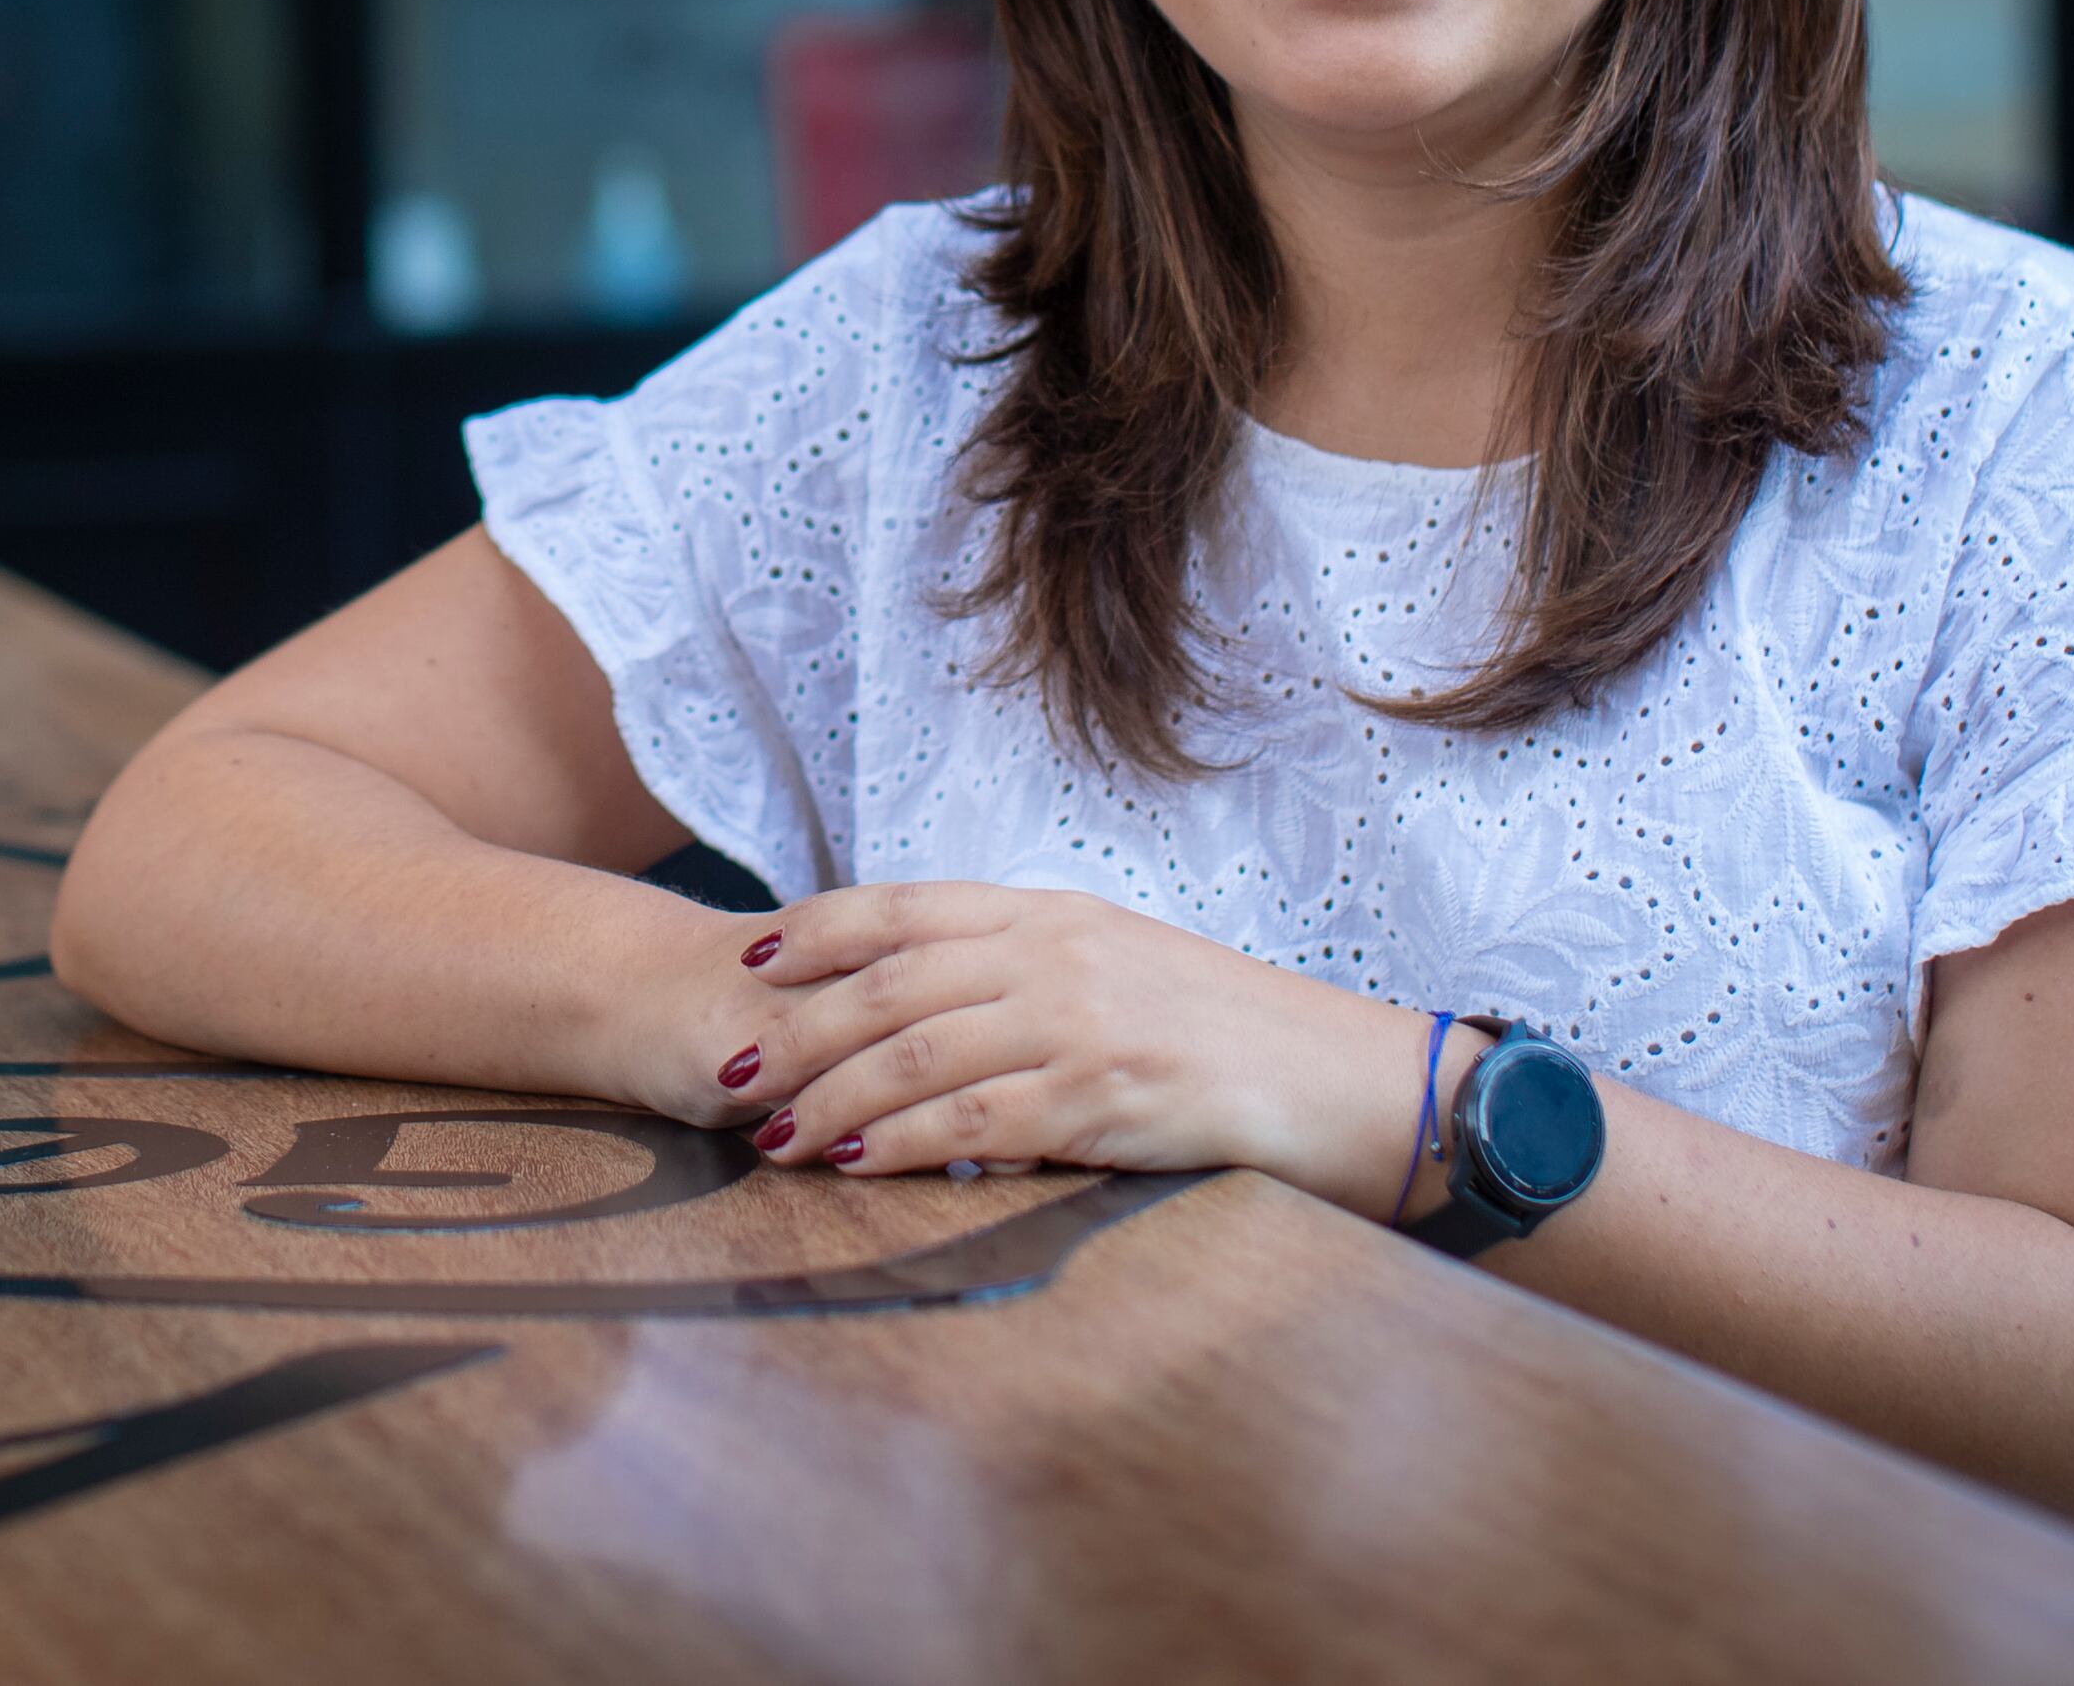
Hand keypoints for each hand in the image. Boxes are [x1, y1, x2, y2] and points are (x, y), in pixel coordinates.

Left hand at [726, 881, 1456, 1217]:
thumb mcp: (1121, 969)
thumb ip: (1028, 973)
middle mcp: (1053, 955)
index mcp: (1052, 915)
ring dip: (829, 1098)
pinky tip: (853, 1165)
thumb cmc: (1229, 1032)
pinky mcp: (1098, 1100)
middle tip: (730, 1067)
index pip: (906, 909)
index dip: (819, 930)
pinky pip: (969, 1122)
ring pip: (912, 1054)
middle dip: (797, 1027)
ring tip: (771, 1135)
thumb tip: (934, 1010)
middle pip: (887, 984)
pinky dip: (896, 1144)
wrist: (1343, 1079)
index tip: (751, 956)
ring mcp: (1075, 1024)